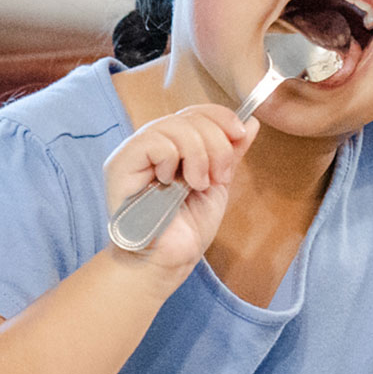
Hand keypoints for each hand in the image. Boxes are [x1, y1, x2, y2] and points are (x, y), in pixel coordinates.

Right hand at [103, 104, 256, 269]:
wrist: (169, 261)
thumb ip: (230, 153)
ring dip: (197, 154)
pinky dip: (172, 159)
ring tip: (197, 184)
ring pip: (173, 126)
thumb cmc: (187, 229)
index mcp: (172, 146)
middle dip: (215, 143)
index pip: (194, 112)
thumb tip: (251, 121)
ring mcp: (134, 153)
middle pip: (188, 116)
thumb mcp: (218, 184)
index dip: (220, 117)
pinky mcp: (121, 165)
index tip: (239, 135)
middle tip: (217, 176)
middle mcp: (151, 144)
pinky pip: (153, 142)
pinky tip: (171, 183)